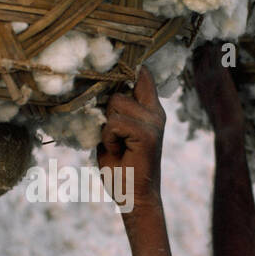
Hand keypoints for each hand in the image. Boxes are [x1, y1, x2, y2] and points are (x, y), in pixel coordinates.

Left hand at [98, 67, 163, 217]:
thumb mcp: (113, 133)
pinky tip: (118, 151)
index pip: (141, 74)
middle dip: (106, 113)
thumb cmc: (121, 168)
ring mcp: (154, 121)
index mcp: (149, 109)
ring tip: (117, 145)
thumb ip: (113, 111)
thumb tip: (99, 88)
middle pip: (118, 91)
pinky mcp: (148, 133)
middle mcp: (155, 112)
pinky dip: (108, 138)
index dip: (127, 67)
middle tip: (114, 138)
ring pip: (115, 104)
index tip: (115, 57)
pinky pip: (114, 122)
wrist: (134, 198)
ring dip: (106, 128)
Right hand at [189, 39, 243, 128]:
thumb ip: (208, 89)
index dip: (201, 50)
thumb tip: (212, 85)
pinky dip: (224, 49)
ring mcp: (210, 76)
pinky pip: (220, 56)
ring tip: (223, 36)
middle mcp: (201, 77)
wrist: (226, 126)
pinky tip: (229, 44)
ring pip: (209, 52)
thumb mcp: (209, 101)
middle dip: (208, 43)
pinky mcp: (221, 76)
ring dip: (216, 43)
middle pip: (201, 53)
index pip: (195, 60)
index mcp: (197, 83)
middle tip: (216, 35)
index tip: (208, 42)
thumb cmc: (221, 117)